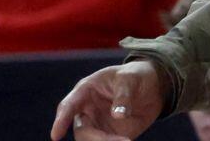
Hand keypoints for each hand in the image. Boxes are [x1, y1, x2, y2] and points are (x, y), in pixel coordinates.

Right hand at [52, 61, 166, 140]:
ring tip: (127, 140)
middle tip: (121, 140)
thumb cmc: (136, 75)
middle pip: (81, 130)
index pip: (68, 106)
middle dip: (96, 139)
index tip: (55, 135)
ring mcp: (98, 124)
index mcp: (86, 90)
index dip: (61, 120)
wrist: (153, 87)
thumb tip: (118, 114)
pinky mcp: (111, 136)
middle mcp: (88, 110)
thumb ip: (124, 94)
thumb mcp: (130, 78)